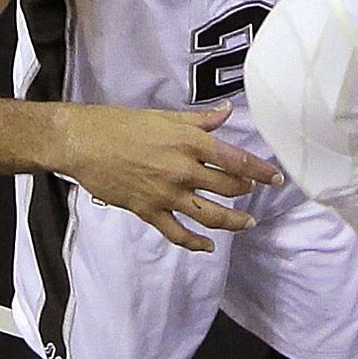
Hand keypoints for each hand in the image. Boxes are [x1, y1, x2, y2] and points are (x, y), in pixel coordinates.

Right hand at [51, 102, 281, 251]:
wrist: (82, 142)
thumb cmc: (119, 124)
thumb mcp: (164, 116)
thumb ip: (200, 121)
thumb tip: (226, 113)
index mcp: (190, 142)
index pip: (237, 160)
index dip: (261, 171)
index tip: (276, 178)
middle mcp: (183, 170)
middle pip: (230, 189)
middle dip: (246, 192)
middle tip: (251, 192)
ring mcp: (166, 194)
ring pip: (211, 216)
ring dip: (234, 222)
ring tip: (246, 223)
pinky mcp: (148, 211)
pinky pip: (178, 233)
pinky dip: (196, 243)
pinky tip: (207, 245)